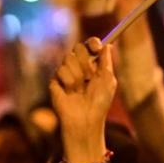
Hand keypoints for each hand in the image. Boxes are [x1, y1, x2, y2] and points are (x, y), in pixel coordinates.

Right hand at [50, 38, 115, 162]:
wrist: (85, 120)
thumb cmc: (99, 103)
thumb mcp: (108, 80)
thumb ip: (106, 61)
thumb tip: (108, 45)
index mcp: (93, 66)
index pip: (90, 46)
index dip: (93, 43)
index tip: (97, 46)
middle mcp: (78, 67)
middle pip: (78, 47)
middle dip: (85, 60)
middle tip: (90, 75)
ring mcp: (65, 73)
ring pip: (68, 58)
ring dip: (78, 75)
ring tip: (80, 90)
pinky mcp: (55, 81)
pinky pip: (60, 71)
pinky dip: (68, 82)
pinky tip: (70, 93)